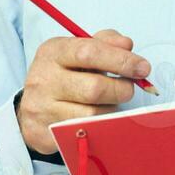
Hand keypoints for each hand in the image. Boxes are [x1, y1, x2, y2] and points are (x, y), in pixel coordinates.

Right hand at [16, 30, 149, 154]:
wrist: (32, 110)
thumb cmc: (64, 75)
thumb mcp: (79, 51)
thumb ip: (105, 42)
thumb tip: (127, 45)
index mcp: (52, 51)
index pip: (90, 52)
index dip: (121, 60)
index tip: (143, 67)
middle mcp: (43, 78)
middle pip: (94, 88)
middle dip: (121, 89)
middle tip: (129, 88)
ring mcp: (42, 108)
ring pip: (92, 113)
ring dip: (111, 108)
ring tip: (110, 101)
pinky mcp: (45, 133)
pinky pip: (85, 132)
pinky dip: (100, 125)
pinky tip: (100, 117)